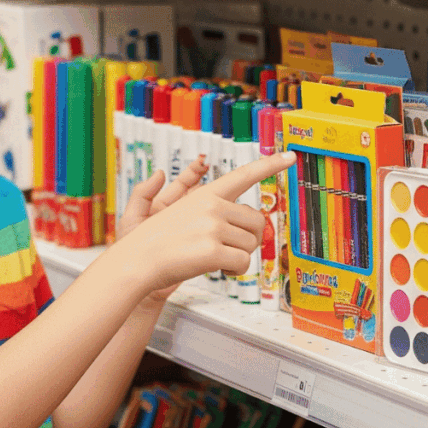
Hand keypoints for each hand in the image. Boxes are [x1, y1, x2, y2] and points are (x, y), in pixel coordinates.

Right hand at [115, 152, 296, 293]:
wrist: (138, 260)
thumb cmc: (159, 241)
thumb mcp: (182, 211)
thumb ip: (216, 211)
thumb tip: (249, 215)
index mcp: (207, 194)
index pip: (243, 175)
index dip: (270, 165)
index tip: (289, 157)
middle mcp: (212, 206)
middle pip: (257, 221)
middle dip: (249, 238)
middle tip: (229, 248)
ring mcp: (212, 227)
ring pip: (251, 244)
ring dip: (239, 256)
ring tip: (215, 258)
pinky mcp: (212, 251)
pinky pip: (243, 263)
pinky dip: (234, 271)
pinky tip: (216, 268)